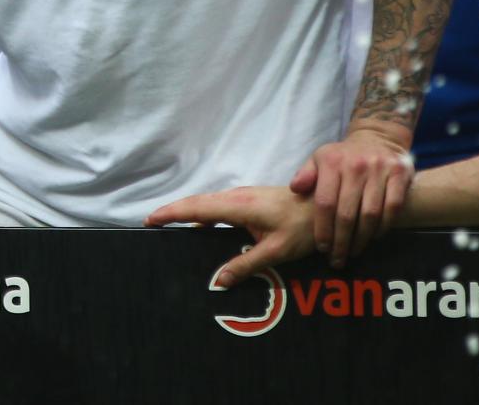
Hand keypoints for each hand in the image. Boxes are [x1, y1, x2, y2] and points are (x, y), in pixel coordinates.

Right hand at [145, 184, 318, 288]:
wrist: (328, 205)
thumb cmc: (304, 228)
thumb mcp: (276, 252)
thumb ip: (246, 265)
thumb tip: (219, 281)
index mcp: (238, 206)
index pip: (195, 209)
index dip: (171, 213)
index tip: (150, 219)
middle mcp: (236, 196)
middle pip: (196, 202)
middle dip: (173, 211)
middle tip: (153, 222)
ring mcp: (243, 196)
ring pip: (207, 203)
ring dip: (188, 212)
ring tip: (172, 225)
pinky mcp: (250, 200)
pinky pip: (218, 206)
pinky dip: (203, 214)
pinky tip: (204, 229)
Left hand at [294, 123, 413, 266]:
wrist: (378, 137)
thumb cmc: (343, 156)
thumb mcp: (320, 158)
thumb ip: (306, 174)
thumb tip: (295, 189)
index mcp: (332, 162)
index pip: (325, 202)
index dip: (323, 228)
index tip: (322, 247)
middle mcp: (355, 165)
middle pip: (347, 213)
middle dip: (341, 241)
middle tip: (337, 258)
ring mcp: (380, 170)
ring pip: (370, 214)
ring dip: (362, 238)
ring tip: (354, 252)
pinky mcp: (400, 175)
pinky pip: (393, 208)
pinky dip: (384, 226)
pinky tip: (374, 236)